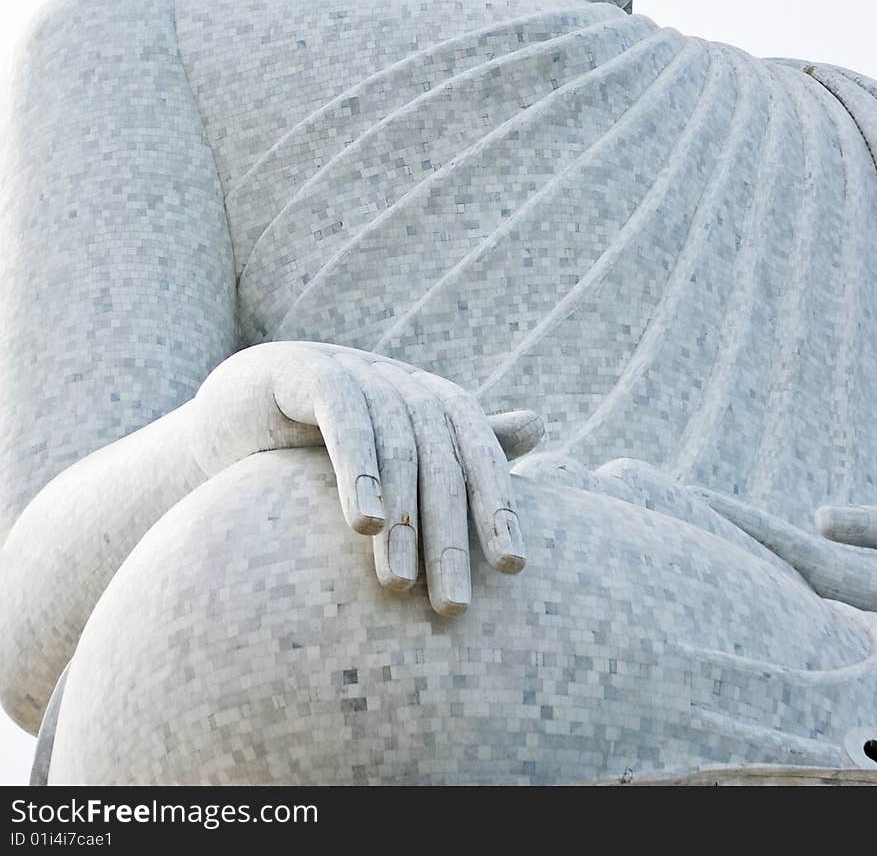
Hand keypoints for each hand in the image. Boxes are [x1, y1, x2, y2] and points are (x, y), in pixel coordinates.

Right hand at [193, 341, 542, 615]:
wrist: (235, 409)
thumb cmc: (323, 438)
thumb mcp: (395, 446)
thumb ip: (459, 444)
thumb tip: (540, 422)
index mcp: (432, 399)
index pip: (479, 452)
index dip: (499, 505)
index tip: (514, 567)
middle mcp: (402, 382)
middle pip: (442, 460)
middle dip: (452, 536)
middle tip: (455, 605)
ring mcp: (358, 371)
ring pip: (398, 449)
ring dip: (403, 521)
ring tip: (401, 585)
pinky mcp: (309, 373)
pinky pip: (345, 422)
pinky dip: (360, 471)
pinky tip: (364, 524)